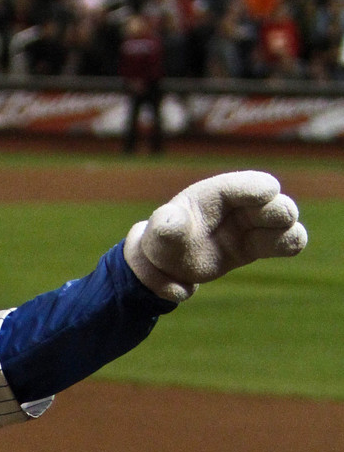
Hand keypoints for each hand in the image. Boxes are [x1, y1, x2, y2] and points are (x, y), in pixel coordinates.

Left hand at [123, 171, 307, 301]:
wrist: (169, 265)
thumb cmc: (163, 242)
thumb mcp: (161, 234)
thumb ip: (168, 227)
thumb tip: (174, 220)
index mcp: (208, 196)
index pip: (233, 186)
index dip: (252, 186)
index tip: (271, 189)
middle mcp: (233, 206)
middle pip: (266, 201)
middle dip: (276, 209)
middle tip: (279, 218)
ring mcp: (248, 224)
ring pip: (281, 220)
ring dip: (287, 229)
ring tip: (284, 239)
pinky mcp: (257, 244)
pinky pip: (284, 240)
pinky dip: (290, 243)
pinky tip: (286, 246)